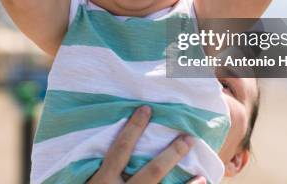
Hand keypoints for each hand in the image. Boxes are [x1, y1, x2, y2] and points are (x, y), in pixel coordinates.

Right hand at [87, 106, 205, 183]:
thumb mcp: (84, 182)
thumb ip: (97, 171)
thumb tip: (111, 151)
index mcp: (102, 182)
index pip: (120, 149)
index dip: (133, 128)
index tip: (146, 109)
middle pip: (152, 171)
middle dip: (172, 154)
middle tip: (188, 139)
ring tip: (202, 176)